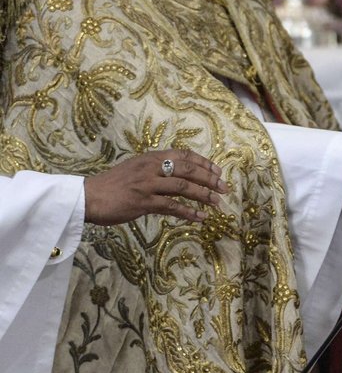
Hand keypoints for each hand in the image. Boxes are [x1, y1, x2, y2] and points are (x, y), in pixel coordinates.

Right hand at [84, 150, 226, 225]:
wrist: (87, 197)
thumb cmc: (112, 185)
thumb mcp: (136, 169)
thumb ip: (156, 169)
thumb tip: (180, 175)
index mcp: (151, 157)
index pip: (184, 154)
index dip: (204, 162)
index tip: (218, 171)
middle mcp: (151, 167)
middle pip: (188, 169)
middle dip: (210, 178)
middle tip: (224, 188)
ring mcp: (147, 184)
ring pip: (183, 186)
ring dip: (204, 195)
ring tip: (217, 203)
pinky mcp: (143, 202)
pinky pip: (172, 206)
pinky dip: (189, 212)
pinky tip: (201, 218)